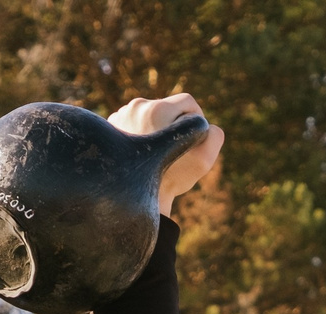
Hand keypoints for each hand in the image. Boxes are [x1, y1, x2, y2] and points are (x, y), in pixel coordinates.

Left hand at [108, 93, 224, 215]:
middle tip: (178, 148)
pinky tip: (145, 154)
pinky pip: (134, 123)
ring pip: (150, 114)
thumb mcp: (203, 160)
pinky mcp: (111, 127)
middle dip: (176, 125)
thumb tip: (208, 126)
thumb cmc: (171, 179)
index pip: (187, 102)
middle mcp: (136, 107)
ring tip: (160, 153)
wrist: (135, 199)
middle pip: (167, 106)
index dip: (197, 119)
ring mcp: (120, 115)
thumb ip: (214, 137)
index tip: (195, 137)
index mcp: (157, 109)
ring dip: (158, 128)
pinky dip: (142, 134)